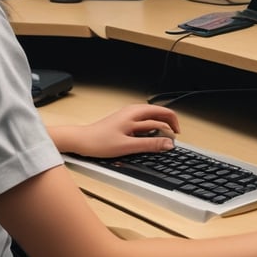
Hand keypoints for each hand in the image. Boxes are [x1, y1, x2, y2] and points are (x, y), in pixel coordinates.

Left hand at [50, 104, 179, 157]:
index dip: (173, 126)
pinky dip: (150, 128)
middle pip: (159, 113)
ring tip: (162, 139)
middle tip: (172, 138)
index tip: (175, 139)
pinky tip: (148, 139)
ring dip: (160, 126)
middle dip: (168, 124)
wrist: (81, 141)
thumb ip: (150, 144)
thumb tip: (168, 144)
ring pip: (151, 117)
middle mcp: (133, 111)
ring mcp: (128, 115)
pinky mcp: (124, 121)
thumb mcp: (128, 146)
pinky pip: (143, 121)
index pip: (163, 114)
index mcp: (136, 113)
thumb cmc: (99, 142)